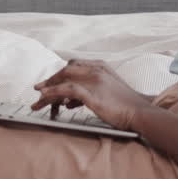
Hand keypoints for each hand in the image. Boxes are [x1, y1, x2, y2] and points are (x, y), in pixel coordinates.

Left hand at [31, 60, 153, 129]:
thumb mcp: (106, 92)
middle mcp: (96, 70)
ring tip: (38, 101)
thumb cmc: (124, 105)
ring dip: (48, 90)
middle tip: (38, 91)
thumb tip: (67, 101)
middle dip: (50, 81)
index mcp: (100, 66)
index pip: (72, 66)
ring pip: (63, 80)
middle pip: (65, 71)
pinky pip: (67, 90)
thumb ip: (87, 92)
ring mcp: (94, 81)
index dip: (58, 75)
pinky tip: (45, 97)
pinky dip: (53, 93)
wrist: (140, 112)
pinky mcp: (93, 94)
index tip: (48, 83)